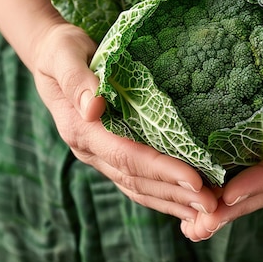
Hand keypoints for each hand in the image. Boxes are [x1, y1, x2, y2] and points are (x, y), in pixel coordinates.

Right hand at [32, 20, 217, 220]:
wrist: (50, 55)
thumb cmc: (61, 50)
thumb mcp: (63, 55)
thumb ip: (77, 80)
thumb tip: (93, 107)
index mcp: (81, 129)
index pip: (126, 156)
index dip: (161, 169)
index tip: (194, 178)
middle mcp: (90, 149)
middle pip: (136, 179)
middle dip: (175, 193)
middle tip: (212, 204)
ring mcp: (99, 154)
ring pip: (138, 187)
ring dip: (172, 200)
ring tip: (207, 210)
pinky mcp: (109, 152)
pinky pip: (136, 180)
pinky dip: (162, 194)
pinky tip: (185, 201)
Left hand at [181, 29, 262, 241]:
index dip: (257, 182)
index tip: (230, 193)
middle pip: (261, 191)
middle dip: (233, 208)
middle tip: (202, 222)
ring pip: (249, 190)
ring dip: (223, 208)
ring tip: (192, 224)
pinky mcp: (259, 152)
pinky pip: (240, 177)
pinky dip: (220, 193)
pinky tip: (194, 205)